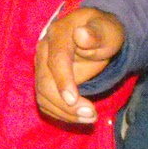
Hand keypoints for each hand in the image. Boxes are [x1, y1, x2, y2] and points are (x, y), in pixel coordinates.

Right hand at [34, 6, 125, 123]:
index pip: (56, 60)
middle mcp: (43, 50)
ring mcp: (40, 66)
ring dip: (64, 112)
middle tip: (91, 115)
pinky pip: (45, 101)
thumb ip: (96, 33)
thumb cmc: (104, 33)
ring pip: (42, 95)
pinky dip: (60, 113)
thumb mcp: (107, 30)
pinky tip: (79, 117)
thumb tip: (81, 35)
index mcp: (58, 34)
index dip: (63, 81)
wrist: (96, 34)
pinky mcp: (43, 80)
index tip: (73, 100)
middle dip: (65, 104)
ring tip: (90, 118)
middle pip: (45, 82)